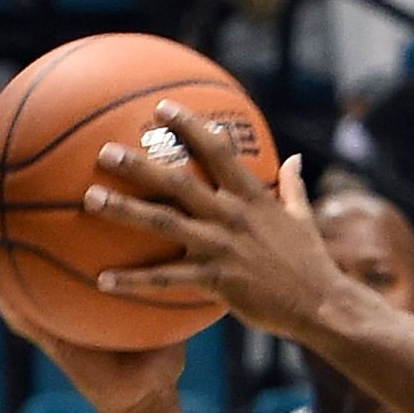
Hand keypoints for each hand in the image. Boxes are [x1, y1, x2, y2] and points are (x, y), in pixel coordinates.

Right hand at [0, 228, 185, 412]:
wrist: (148, 399)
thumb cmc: (160, 355)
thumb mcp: (169, 312)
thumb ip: (171, 282)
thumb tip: (195, 241)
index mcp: (99, 289)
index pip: (78, 247)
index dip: (63, 217)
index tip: (52, 181)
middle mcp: (73, 299)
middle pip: (41, 253)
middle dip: (19, 222)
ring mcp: (60, 321)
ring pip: (21, 283)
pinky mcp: (58, 348)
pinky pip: (29, 324)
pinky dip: (12, 308)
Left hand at [85, 106, 344, 342]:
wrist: (323, 304)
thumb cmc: (312, 263)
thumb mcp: (303, 218)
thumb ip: (293, 186)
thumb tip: (296, 158)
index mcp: (252, 197)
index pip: (218, 151)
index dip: (189, 126)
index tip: (162, 107)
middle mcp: (232, 216)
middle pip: (178, 182)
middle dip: (140, 164)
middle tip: (105, 152)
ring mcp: (222, 247)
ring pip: (164, 223)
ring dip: (124, 210)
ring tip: (90, 200)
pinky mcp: (217, 280)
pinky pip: (167, 279)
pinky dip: (134, 280)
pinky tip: (102, 280)